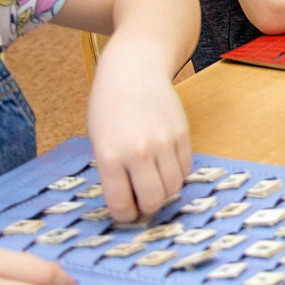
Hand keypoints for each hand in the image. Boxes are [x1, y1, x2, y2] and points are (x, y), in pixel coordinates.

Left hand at [84, 49, 191, 223]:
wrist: (134, 68)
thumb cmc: (110, 104)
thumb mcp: (99, 139)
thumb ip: (112, 169)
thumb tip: (128, 198)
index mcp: (110, 157)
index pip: (121, 203)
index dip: (124, 215)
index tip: (126, 215)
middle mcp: (138, 153)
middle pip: (153, 199)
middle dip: (148, 207)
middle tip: (143, 202)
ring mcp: (163, 143)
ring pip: (173, 186)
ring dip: (164, 190)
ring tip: (154, 181)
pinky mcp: (182, 133)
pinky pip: (185, 168)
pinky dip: (177, 173)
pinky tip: (165, 165)